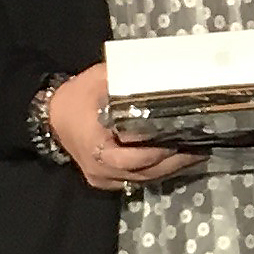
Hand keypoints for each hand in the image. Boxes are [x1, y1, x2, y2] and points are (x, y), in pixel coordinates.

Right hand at [47, 62, 205, 192]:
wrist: (51, 116)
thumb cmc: (78, 96)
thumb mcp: (101, 80)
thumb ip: (129, 80)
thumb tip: (163, 72)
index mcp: (96, 144)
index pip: (134, 156)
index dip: (161, 151)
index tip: (185, 137)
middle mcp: (101, 168)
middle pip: (146, 171)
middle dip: (176, 161)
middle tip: (202, 147)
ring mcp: (104, 178)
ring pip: (145, 179)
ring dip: (172, 168)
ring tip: (197, 152)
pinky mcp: (108, 180)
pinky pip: (138, 180)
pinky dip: (159, 170)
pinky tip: (178, 159)